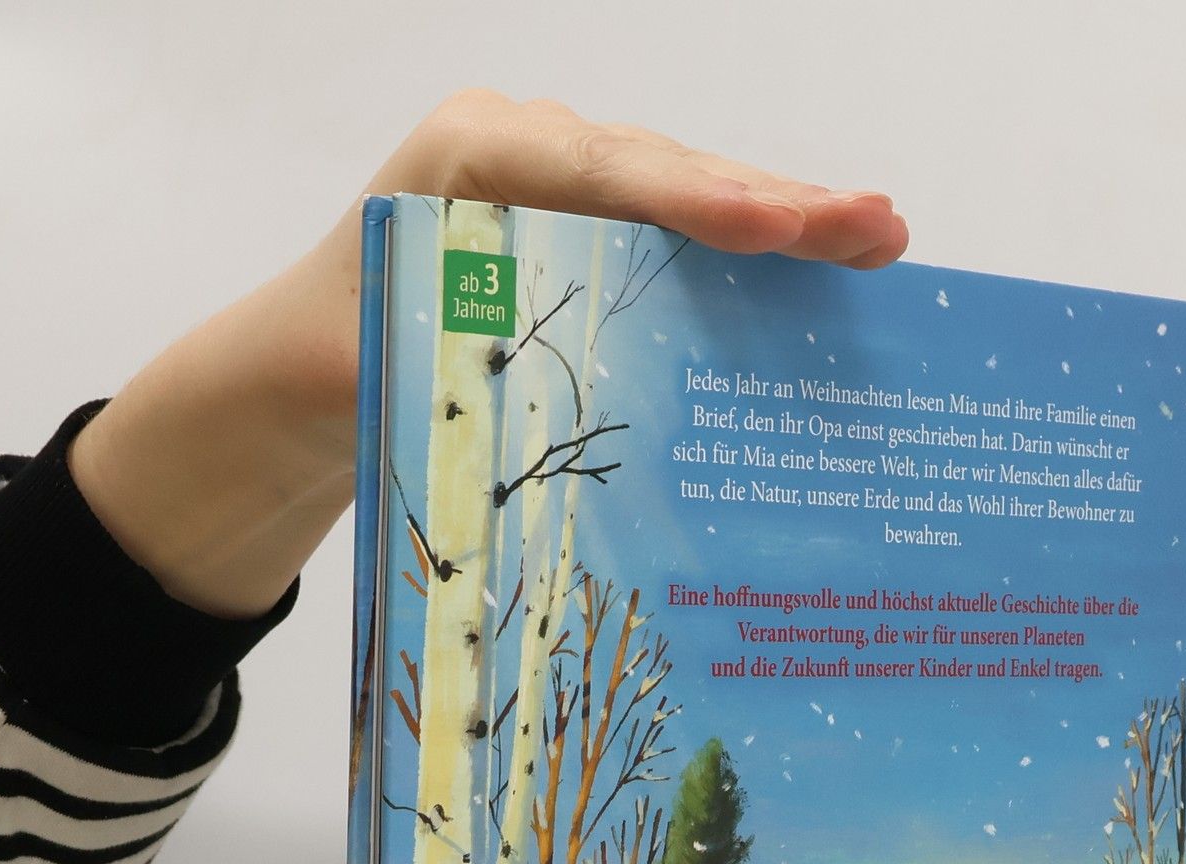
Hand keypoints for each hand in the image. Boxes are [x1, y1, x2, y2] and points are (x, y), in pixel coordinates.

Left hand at [71, 95, 908, 620]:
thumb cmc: (335, 361)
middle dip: (774, 200)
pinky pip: (680, 227)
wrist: (306, 360)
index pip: (597, 172)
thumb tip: (539, 393)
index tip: (778, 228)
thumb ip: (452, 359)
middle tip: (875, 226)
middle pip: (664, 169)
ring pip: (686, 190)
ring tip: (879, 235)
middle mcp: (525, 148)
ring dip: (784, 217)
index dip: (696, 201)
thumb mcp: (378, 367)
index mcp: (467, 158)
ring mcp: (564, 181)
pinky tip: (827, 260)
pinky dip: (752, 245)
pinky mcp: (590, 224)